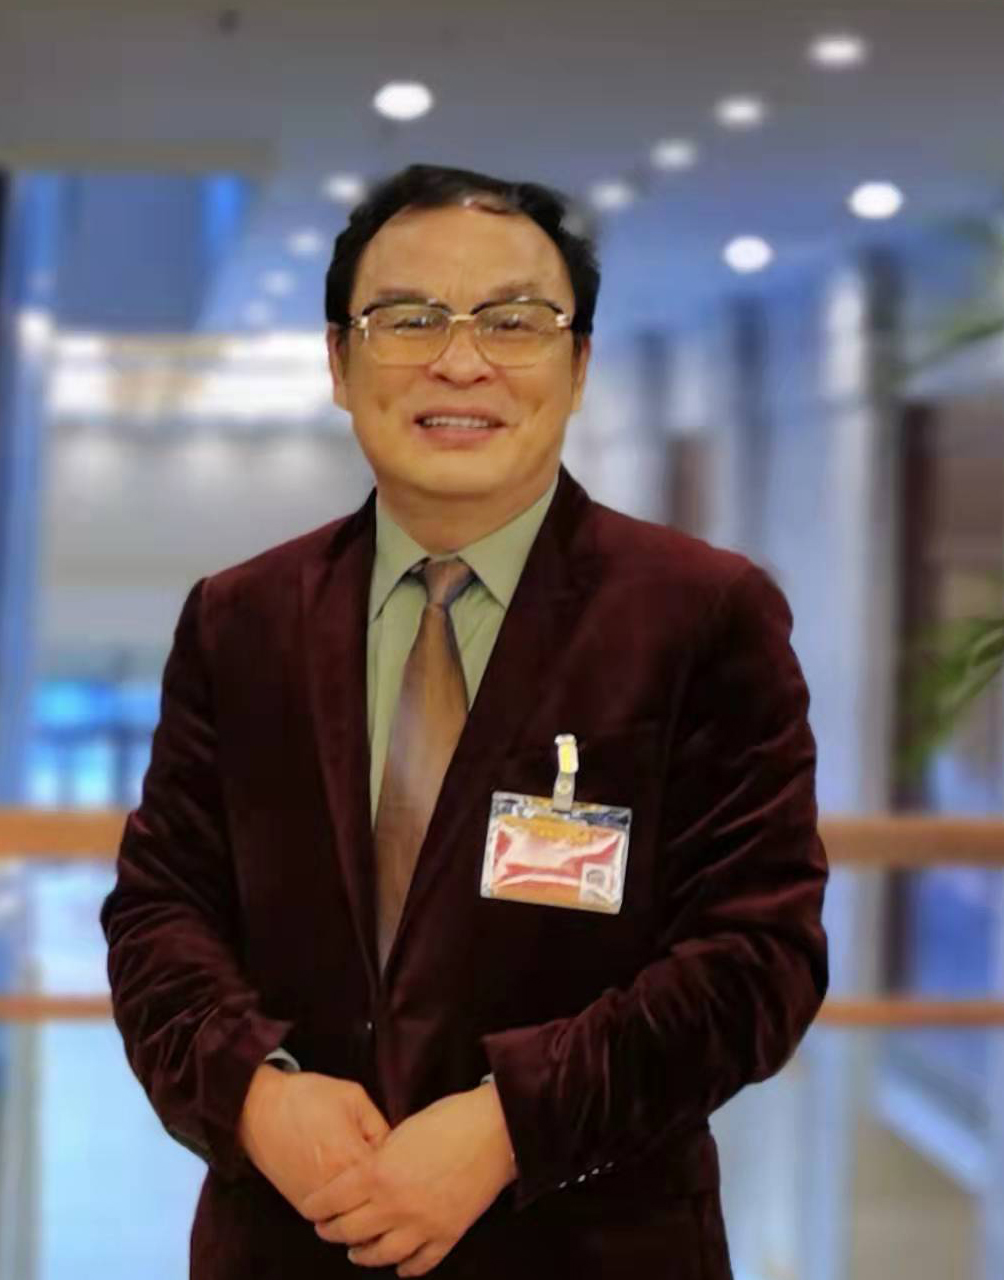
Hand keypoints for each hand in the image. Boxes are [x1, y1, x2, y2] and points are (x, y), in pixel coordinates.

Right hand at [238, 1066, 390, 1213]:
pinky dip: (344, 1205)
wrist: (258, 1108)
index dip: (400, 1164)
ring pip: (356, 1215)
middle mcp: (335, 1189)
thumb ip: (379, 1125)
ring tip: (365, 1177)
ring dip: (364, 1201)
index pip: (393, 1176)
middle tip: (387, 1169)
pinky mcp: (301, 1208)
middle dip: (385, 1187)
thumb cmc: (306, 1098)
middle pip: (377, 1201)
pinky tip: (345, 1184)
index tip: (399, 1154)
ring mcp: (317, 1203)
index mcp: (352, 1159)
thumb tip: (394, 1151)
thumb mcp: (353, 1097)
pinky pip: (335, 1216)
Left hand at [301, 1082, 516, 1276]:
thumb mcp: (401, 1132)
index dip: (315, 1207)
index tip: (309, 1209)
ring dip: (362, 1255)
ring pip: (380, 1255)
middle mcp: (396, 1205)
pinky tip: (398, 1263)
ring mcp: (423, 1225)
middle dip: (331, 1231)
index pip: (332, 1200)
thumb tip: (363, 1176)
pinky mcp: (448, 1235)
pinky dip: (405, 1267)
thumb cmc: (448, 1120)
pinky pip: (419, 1263)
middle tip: (326, 1229)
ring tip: (356, 1251)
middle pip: (349, 1231)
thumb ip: (378, 1159)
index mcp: (379, 1174)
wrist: (495, 1130)